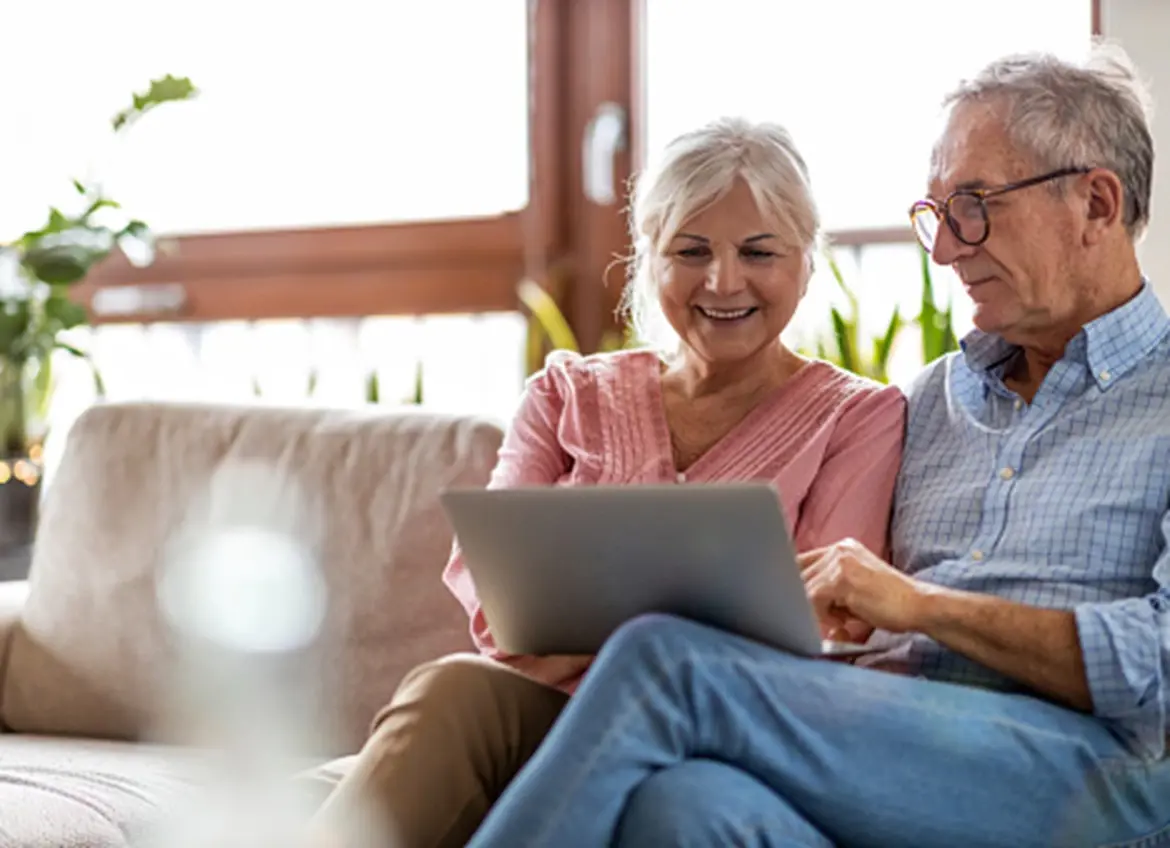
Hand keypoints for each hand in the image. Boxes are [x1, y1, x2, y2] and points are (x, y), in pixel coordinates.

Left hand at [798, 538, 928, 638]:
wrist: (919, 606)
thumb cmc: (890, 604)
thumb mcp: (855, 589)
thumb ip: (829, 589)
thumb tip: (797, 601)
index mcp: (843, 548)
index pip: (802, 561)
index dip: (793, 584)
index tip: (792, 602)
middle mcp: (840, 550)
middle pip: (799, 574)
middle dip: (802, 600)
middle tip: (822, 619)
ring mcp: (840, 562)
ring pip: (804, 588)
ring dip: (815, 611)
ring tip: (840, 623)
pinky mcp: (841, 579)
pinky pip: (813, 600)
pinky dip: (821, 616)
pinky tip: (842, 625)